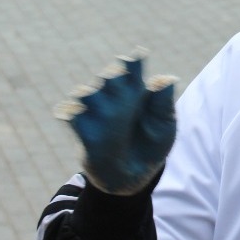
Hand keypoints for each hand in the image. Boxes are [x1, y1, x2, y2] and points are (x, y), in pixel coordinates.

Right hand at [54, 49, 178, 195]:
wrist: (134, 176)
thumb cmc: (152, 145)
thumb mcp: (164, 127)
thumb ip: (164, 104)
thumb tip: (168, 80)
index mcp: (136, 90)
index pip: (131, 66)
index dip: (133, 62)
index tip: (139, 63)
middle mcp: (114, 97)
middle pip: (109, 75)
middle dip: (115, 80)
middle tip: (127, 96)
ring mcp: (96, 113)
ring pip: (86, 93)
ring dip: (94, 99)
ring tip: (110, 116)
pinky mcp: (83, 130)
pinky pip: (71, 114)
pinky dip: (73, 114)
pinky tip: (79, 119)